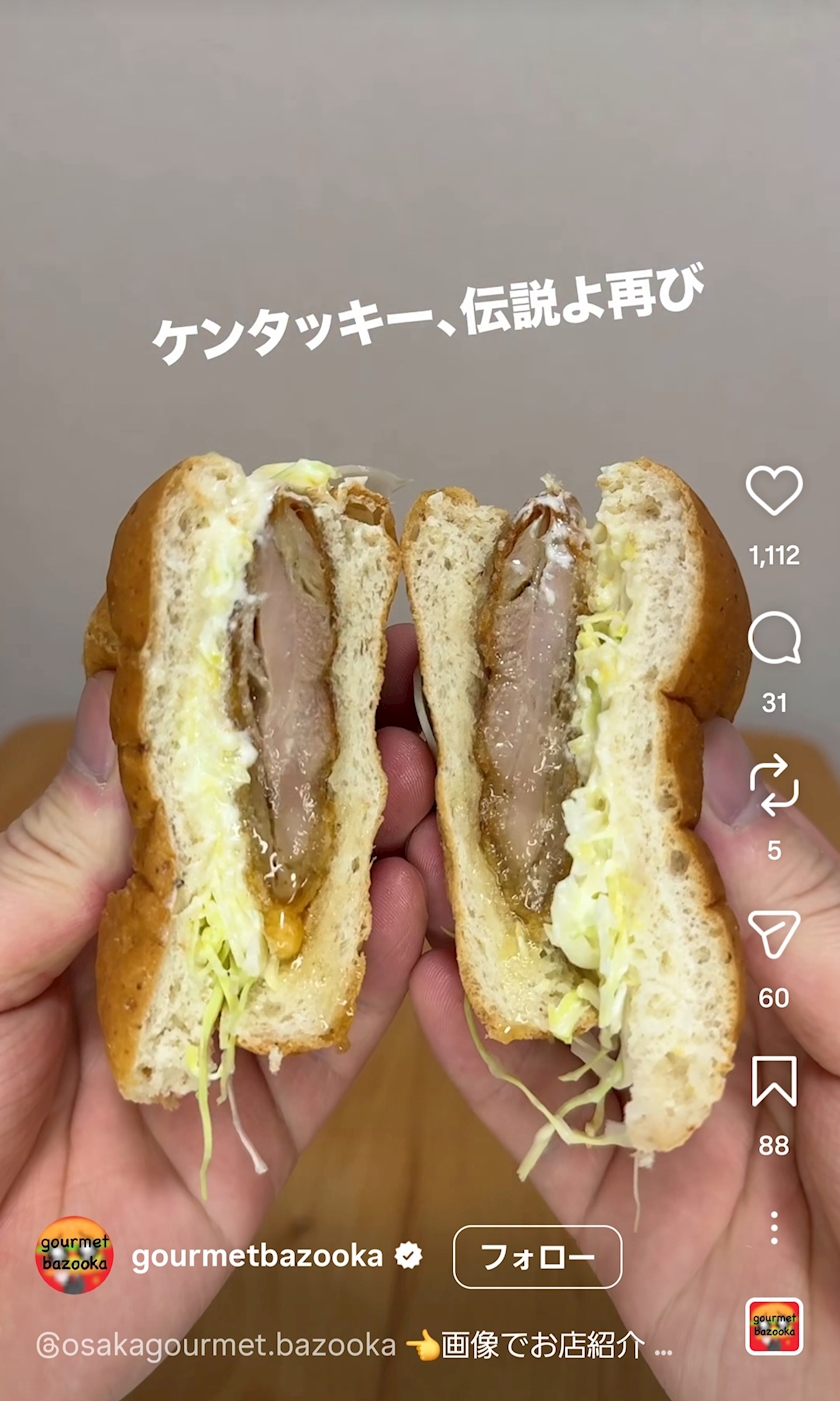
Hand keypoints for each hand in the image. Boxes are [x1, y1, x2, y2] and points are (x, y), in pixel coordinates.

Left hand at [0, 623, 433, 1399]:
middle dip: (344, 764)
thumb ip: (63, 847)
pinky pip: (340, 1044)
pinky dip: (383, 974)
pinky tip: (412, 900)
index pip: (196, 781)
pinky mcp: (272, 1125)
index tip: (318, 627)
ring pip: (329, 931)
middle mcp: (179, 952)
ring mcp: (232, 1035)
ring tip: (424, 773)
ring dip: (383, 851)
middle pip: (280, 846)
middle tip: (405, 688)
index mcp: (100, 895)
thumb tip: (125, 699)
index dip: (257, 707)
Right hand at [410, 719, 839, 1398]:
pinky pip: (527, 1122)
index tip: (551, 703)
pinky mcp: (609, 1204)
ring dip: (479, 930)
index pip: (687, 853)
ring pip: (548, 1007)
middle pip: (600, 923)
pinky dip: (472, 1052)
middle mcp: (710, 1026)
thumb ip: (803, 912)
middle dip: (525, 846)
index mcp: (785, 966)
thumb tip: (715, 768)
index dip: (619, 782)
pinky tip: (424, 978)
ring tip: (409, 841)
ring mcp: (653, 1112)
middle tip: (445, 762)